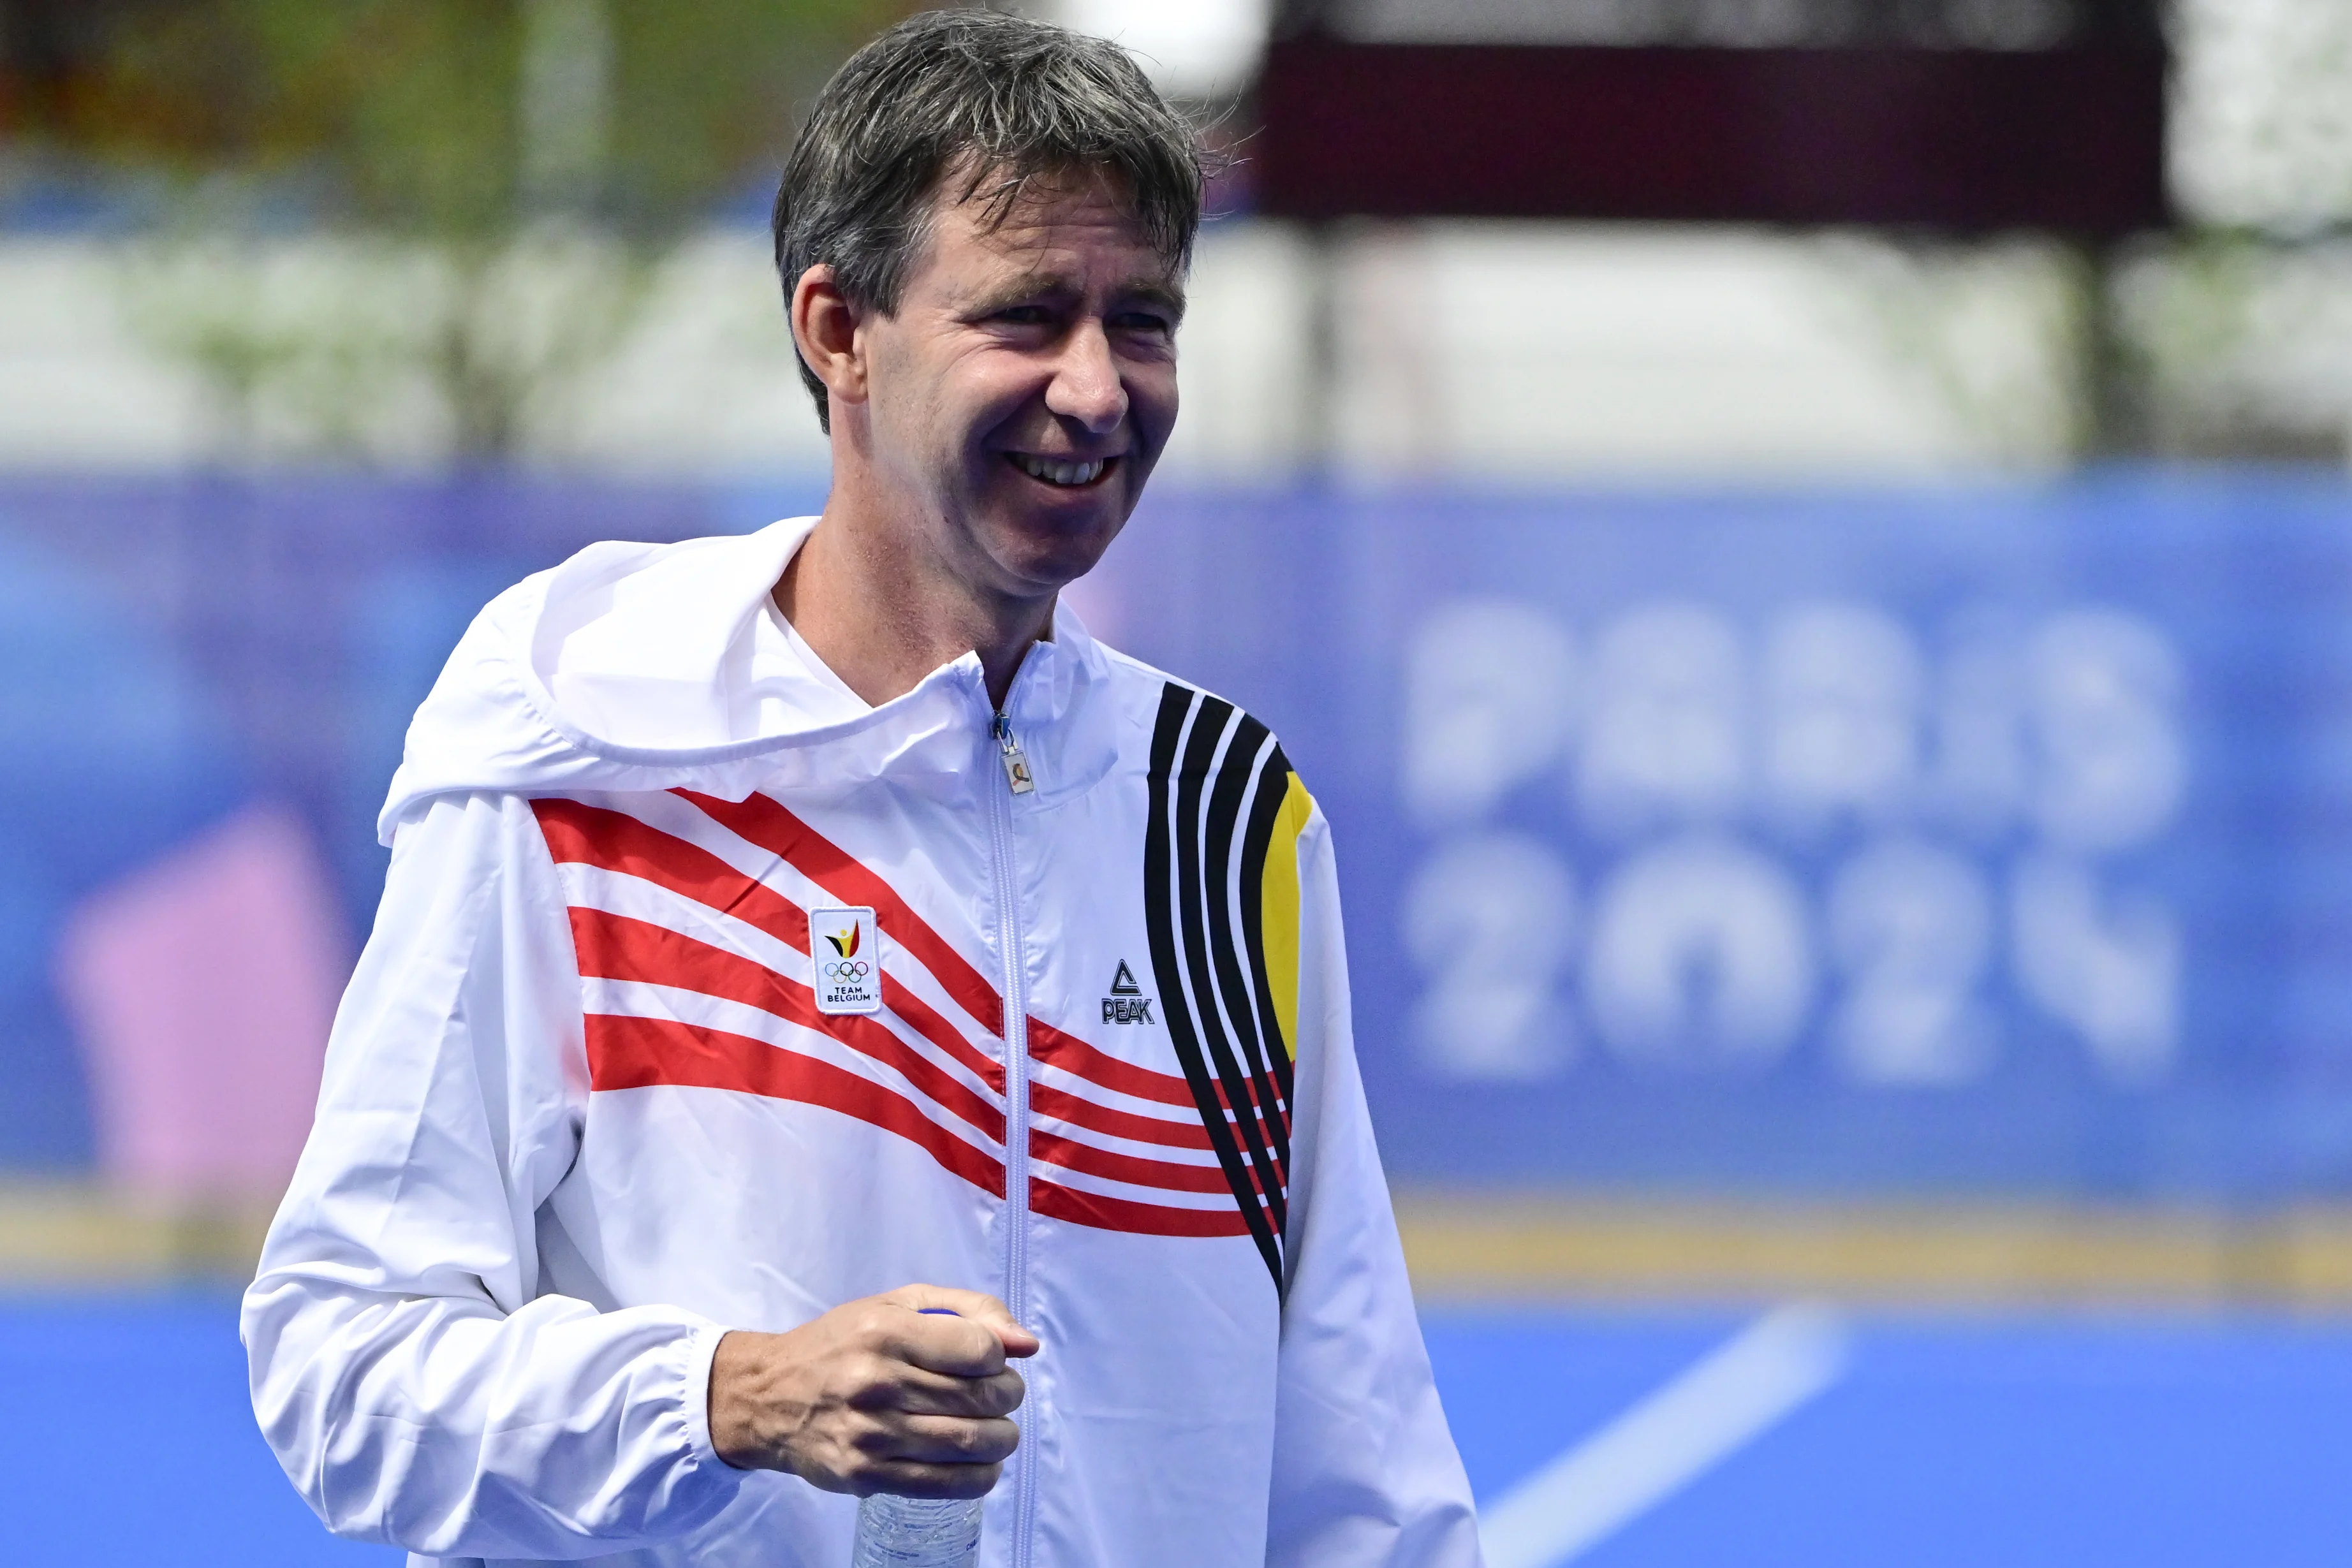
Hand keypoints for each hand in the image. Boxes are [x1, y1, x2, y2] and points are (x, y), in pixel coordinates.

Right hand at [707, 1284, 1038, 1497]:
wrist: (768, 1396)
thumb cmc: (841, 1343)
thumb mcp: (897, 1305)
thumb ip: (969, 1311)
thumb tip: (1027, 1343)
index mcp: (886, 1331)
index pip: (979, 1349)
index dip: (1000, 1357)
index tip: (992, 1361)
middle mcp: (877, 1382)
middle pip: (981, 1397)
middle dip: (1009, 1397)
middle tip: (1003, 1396)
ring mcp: (870, 1433)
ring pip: (969, 1443)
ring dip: (1002, 1438)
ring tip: (998, 1430)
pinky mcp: (865, 1475)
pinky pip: (944, 1484)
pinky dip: (979, 1477)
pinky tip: (982, 1464)